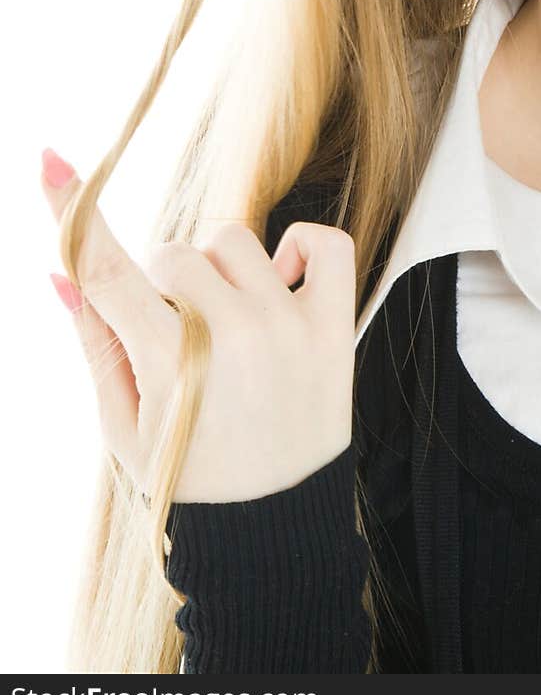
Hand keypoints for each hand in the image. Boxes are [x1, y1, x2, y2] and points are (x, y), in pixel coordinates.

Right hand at [41, 148, 357, 502]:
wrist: (275, 535)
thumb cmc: (188, 482)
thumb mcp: (123, 428)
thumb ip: (95, 343)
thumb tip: (59, 273)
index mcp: (170, 364)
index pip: (108, 271)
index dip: (73, 210)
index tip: (52, 160)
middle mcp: (232, 336)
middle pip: (171, 252)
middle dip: (162, 285)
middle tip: (178, 340)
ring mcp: (289, 328)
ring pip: (232, 240)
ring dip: (219, 272)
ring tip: (226, 327)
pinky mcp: (334, 329)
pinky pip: (322, 242)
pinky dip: (298, 247)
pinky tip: (279, 285)